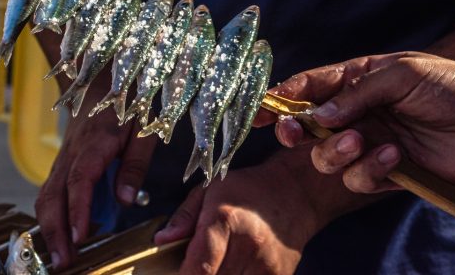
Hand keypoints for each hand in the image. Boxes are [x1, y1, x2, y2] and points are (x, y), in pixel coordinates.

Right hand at [35, 79, 155, 268]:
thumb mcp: (143, 128)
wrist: (101, 80)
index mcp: (95, 142)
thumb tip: (126, 201)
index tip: (80, 237)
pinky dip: (50, 215)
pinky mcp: (62, 162)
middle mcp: (72, 151)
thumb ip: (134, 164)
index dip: (78, 210)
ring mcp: (63, 156)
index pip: (80, 180)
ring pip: (46, 194)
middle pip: (53, 194)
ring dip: (49, 227)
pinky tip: (59, 235)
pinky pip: (50, 190)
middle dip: (55, 230)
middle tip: (63, 262)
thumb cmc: (127, 103)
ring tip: (60, 257)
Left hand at [154, 160, 319, 274]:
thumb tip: (160, 241)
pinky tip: (229, 270)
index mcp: (225, 220)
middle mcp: (247, 247)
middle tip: (193, 267)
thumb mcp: (211, 190)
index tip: (173, 273)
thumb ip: (184, 217)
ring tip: (213, 267)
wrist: (294, 192)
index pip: (199, 267)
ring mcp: (266, 268)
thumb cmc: (248, 189)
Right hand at [258, 52, 454, 192]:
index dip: (280, 98)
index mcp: (355, 80)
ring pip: (327, 157)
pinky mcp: (387, 171)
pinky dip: (369, 170)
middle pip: (308, 126)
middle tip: (294, 135)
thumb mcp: (399, 74)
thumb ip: (355, 94)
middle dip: (295, 132)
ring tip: (361, 142)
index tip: (258, 111)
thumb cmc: (449, 84)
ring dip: (335, 153)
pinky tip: (394, 157)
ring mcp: (369, 143)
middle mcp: (355, 112)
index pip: (308, 87)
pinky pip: (360, 178)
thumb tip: (317, 117)